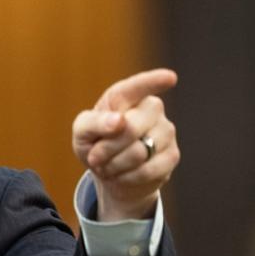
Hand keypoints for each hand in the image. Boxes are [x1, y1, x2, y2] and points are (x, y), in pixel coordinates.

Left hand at [72, 69, 179, 220]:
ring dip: (115, 165)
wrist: (109, 173)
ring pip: (139, 152)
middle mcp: (151, 108)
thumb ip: (93, 122)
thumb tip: (118, 120)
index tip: (170, 78)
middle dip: (106, 148)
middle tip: (95, 157)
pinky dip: (127, 177)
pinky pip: (148, 170)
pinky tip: (122, 174)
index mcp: (126, 96)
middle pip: (131, 128)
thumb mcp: (82, 132)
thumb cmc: (94, 144)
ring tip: (109, 165)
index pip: (139, 86)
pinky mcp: (172, 155)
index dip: (154, 81)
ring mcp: (166, 130)